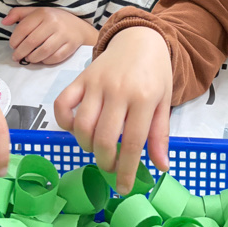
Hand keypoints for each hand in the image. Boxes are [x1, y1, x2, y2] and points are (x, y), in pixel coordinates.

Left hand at [3, 7, 97, 64]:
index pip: (23, 28)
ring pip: (44, 51)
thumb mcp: (36, 12)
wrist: (78, 26)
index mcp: (43, 13)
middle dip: (20, 52)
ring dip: (32, 58)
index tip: (12, 45)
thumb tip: (3, 22)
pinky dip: (46, 61)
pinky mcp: (71, 46)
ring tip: (28, 59)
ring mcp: (64, 35)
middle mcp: (54, 23)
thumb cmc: (53, 19)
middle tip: (16, 57)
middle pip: (32, 42)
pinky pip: (56, 57)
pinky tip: (41, 59)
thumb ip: (18, 14)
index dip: (14, 40)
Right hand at [54, 27, 172, 192]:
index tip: (123, 187)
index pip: (133, 142)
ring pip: (82, 125)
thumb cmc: (154, 74)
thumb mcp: (164, 102)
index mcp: (144, 98)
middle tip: (110, 167)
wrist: (139, 39)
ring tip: (97, 148)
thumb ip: (160, 134)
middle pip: (105, 138)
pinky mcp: (80, 78)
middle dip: (105, 162)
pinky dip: (64, 122)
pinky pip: (62, 104)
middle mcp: (119, 91)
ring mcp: (96, 83)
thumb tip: (161, 167)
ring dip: (86, 145)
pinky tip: (76, 129)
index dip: (127, 170)